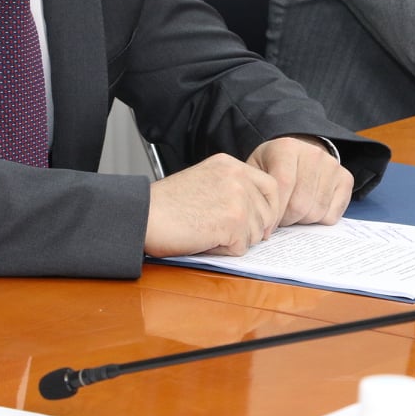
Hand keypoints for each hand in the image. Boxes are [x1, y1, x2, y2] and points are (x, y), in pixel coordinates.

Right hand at [143, 153, 281, 257]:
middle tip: (226, 235)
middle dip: (252, 230)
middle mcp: (238, 176)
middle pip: (268, 213)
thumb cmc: (165, 205)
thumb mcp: (203, 181)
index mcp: (230, 164)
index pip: (271, 186)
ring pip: (257, 233)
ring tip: (207, 234)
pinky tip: (203, 240)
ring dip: (235, 241)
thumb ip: (231, 189)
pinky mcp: (234, 221)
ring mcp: (238, 198)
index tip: (259, 223)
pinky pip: (241, 248)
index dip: (268, 209)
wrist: (143, 214)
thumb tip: (261, 217)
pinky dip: (223, 251)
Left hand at [248, 136, 353, 226]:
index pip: (283, 185)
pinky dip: (320, 220)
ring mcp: (332, 166)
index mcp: (287, 148)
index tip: (267, 226)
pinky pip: (332, 215)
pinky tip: (310, 209)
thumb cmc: (273, 165)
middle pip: (300, 204)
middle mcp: (313, 154)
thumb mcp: (257, 169)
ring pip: (316, 212)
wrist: (300, 152)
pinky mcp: (346, 178)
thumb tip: (262, 227)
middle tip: (280, 218)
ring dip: (302, 220)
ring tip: (294, 211)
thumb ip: (256, 191)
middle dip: (287, 219)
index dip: (274, 212)